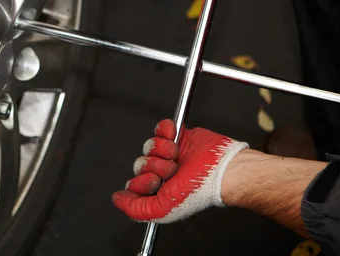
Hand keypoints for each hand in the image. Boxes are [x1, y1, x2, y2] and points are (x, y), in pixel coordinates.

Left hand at [112, 119, 247, 222]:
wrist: (222, 170)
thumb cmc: (199, 191)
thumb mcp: (163, 210)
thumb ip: (136, 209)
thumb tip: (117, 199)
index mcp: (157, 190)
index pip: (133, 182)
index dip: (141, 181)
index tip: (155, 182)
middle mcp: (161, 172)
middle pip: (140, 163)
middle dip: (154, 166)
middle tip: (171, 170)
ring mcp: (169, 153)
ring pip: (148, 145)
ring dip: (161, 150)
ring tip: (177, 156)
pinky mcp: (177, 136)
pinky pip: (159, 128)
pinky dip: (164, 130)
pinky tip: (174, 137)